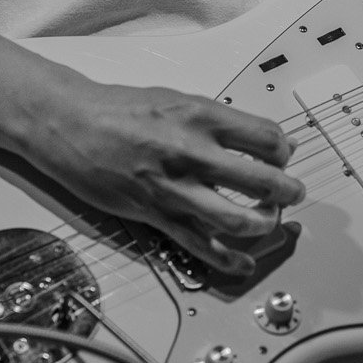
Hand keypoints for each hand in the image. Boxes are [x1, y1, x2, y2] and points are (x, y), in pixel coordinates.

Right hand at [17, 74, 302, 277]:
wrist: (70, 123)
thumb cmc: (120, 109)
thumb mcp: (177, 100)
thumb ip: (221, 121)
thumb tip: (263, 140)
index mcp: (201, 116)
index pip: (266, 138)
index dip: (283, 151)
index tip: (282, 157)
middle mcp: (192, 152)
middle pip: (261, 181)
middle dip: (287, 191)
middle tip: (292, 194)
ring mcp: (174, 187)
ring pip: (236, 219)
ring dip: (264, 224)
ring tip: (270, 221)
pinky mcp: (155, 214)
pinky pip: (199, 244)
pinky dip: (227, 259)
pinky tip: (243, 262)